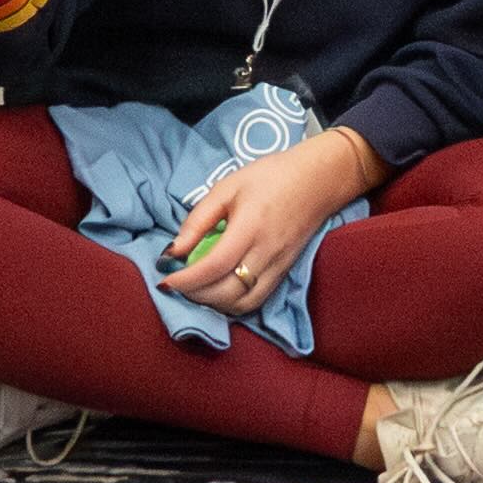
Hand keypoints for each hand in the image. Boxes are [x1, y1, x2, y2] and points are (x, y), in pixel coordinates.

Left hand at [161, 121, 377, 315]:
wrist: (318, 180)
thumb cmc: (269, 177)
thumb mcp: (227, 187)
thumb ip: (198, 220)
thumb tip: (173, 251)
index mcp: (250, 227)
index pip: (215, 265)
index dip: (186, 279)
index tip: (164, 279)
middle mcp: (266, 253)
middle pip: (226, 292)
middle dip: (194, 295)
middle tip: (175, 284)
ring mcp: (278, 267)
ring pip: (242, 304)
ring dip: (213, 304)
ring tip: (195, 289)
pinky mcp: (284, 273)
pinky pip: (256, 301)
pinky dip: (233, 304)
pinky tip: (219, 292)